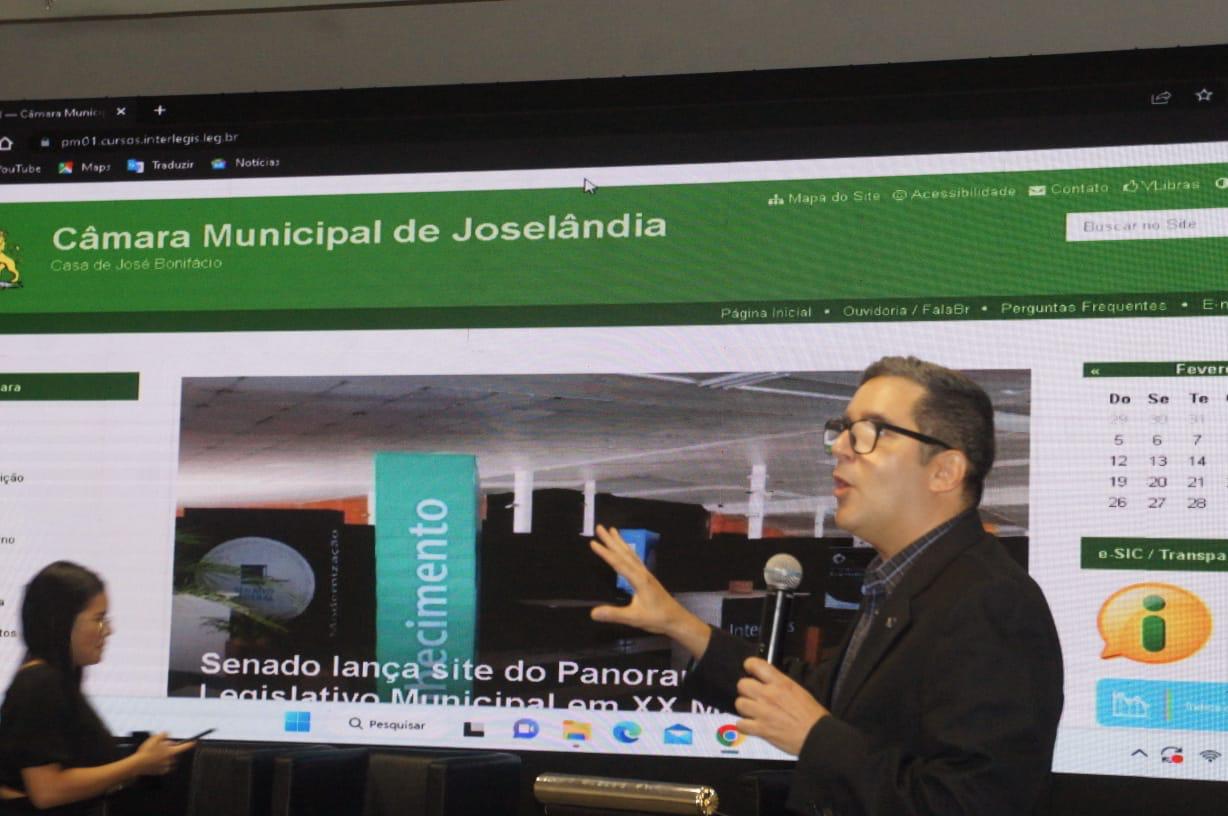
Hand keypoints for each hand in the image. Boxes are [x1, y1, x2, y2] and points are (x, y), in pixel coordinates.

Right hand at [133, 733, 195, 775]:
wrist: (137, 764)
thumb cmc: (146, 751)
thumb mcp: (155, 738)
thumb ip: (164, 734)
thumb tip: (168, 734)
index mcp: (171, 752)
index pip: (183, 747)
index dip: (189, 744)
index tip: (194, 743)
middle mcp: (170, 760)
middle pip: (173, 752)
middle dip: (169, 748)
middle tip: (160, 746)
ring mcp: (166, 766)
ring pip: (168, 758)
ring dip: (164, 755)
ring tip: (154, 753)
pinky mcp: (161, 771)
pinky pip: (163, 765)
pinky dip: (160, 762)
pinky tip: (154, 760)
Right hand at [589, 525, 709, 656]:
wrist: (676, 619)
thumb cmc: (656, 618)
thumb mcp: (633, 618)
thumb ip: (614, 614)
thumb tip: (593, 613)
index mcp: (638, 579)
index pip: (618, 563)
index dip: (605, 553)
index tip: (593, 542)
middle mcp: (642, 573)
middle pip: (624, 553)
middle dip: (611, 540)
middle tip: (600, 527)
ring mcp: (646, 574)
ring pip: (631, 554)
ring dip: (620, 542)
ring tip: (612, 531)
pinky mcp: (648, 578)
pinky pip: (635, 559)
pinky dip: (628, 550)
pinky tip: (626, 549)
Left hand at [734, 657, 828, 756]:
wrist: (817, 736)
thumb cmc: (813, 715)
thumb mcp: (798, 690)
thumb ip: (780, 685)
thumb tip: (769, 682)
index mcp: (780, 683)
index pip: (755, 665)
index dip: (749, 666)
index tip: (749, 670)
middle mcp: (768, 695)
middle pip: (742, 684)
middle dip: (745, 690)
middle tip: (752, 695)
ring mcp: (762, 712)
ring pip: (739, 703)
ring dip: (744, 707)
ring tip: (752, 711)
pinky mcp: (761, 729)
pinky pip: (741, 724)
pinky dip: (744, 725)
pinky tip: (751, 725)